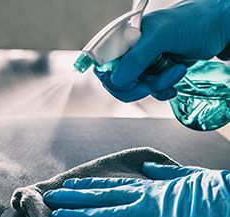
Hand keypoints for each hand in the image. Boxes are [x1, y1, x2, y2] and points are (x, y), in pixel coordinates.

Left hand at [43, 163, 229, 216]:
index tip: (69, 184)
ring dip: (83, 215)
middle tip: (52, 196)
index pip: (110, 185)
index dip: (88, 185)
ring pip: (110, 213)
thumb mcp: (183, 176)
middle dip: (75, 197)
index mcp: (149, 187)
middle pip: (102, 196)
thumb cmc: (211, 190)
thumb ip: (162, 173)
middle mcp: (144, 197)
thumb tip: (147, 168)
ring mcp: (152, 214)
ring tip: (60, 215)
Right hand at [95, 0, 229, 100]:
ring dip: (156, 86)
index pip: (103, 64)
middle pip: (117, 81)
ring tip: (175, 72)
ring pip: (136, 88)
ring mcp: (143, 63)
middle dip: (134, 87)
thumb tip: (116, 80)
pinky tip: (174, 83)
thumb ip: (137, 58)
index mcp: (125, 38)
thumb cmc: (193, 21)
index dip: (110, 78)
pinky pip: (150, 90)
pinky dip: (162, 91)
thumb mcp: (163, 36)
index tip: (127, 83)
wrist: (217, 28)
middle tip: (148, 85)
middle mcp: (131, 52)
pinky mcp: (156, 72)